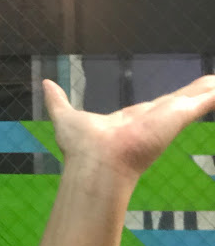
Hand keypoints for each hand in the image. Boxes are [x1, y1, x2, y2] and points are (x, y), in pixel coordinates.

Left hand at [43, 75, 214, 179]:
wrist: (95, 163)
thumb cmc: (80, 147)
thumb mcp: (65, 116)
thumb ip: (58, 100)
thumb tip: (47, 84)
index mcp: (133, 120)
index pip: (158, 106)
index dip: (170, 100)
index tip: (182, 96)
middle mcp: (154, 118)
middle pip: (182, 100)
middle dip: (198, 92)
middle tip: (212, 83)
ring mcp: (168, 117)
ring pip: (196, 98)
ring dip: (209, 90)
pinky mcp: (177, 115)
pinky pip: (204, 100)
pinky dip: (212, 95)